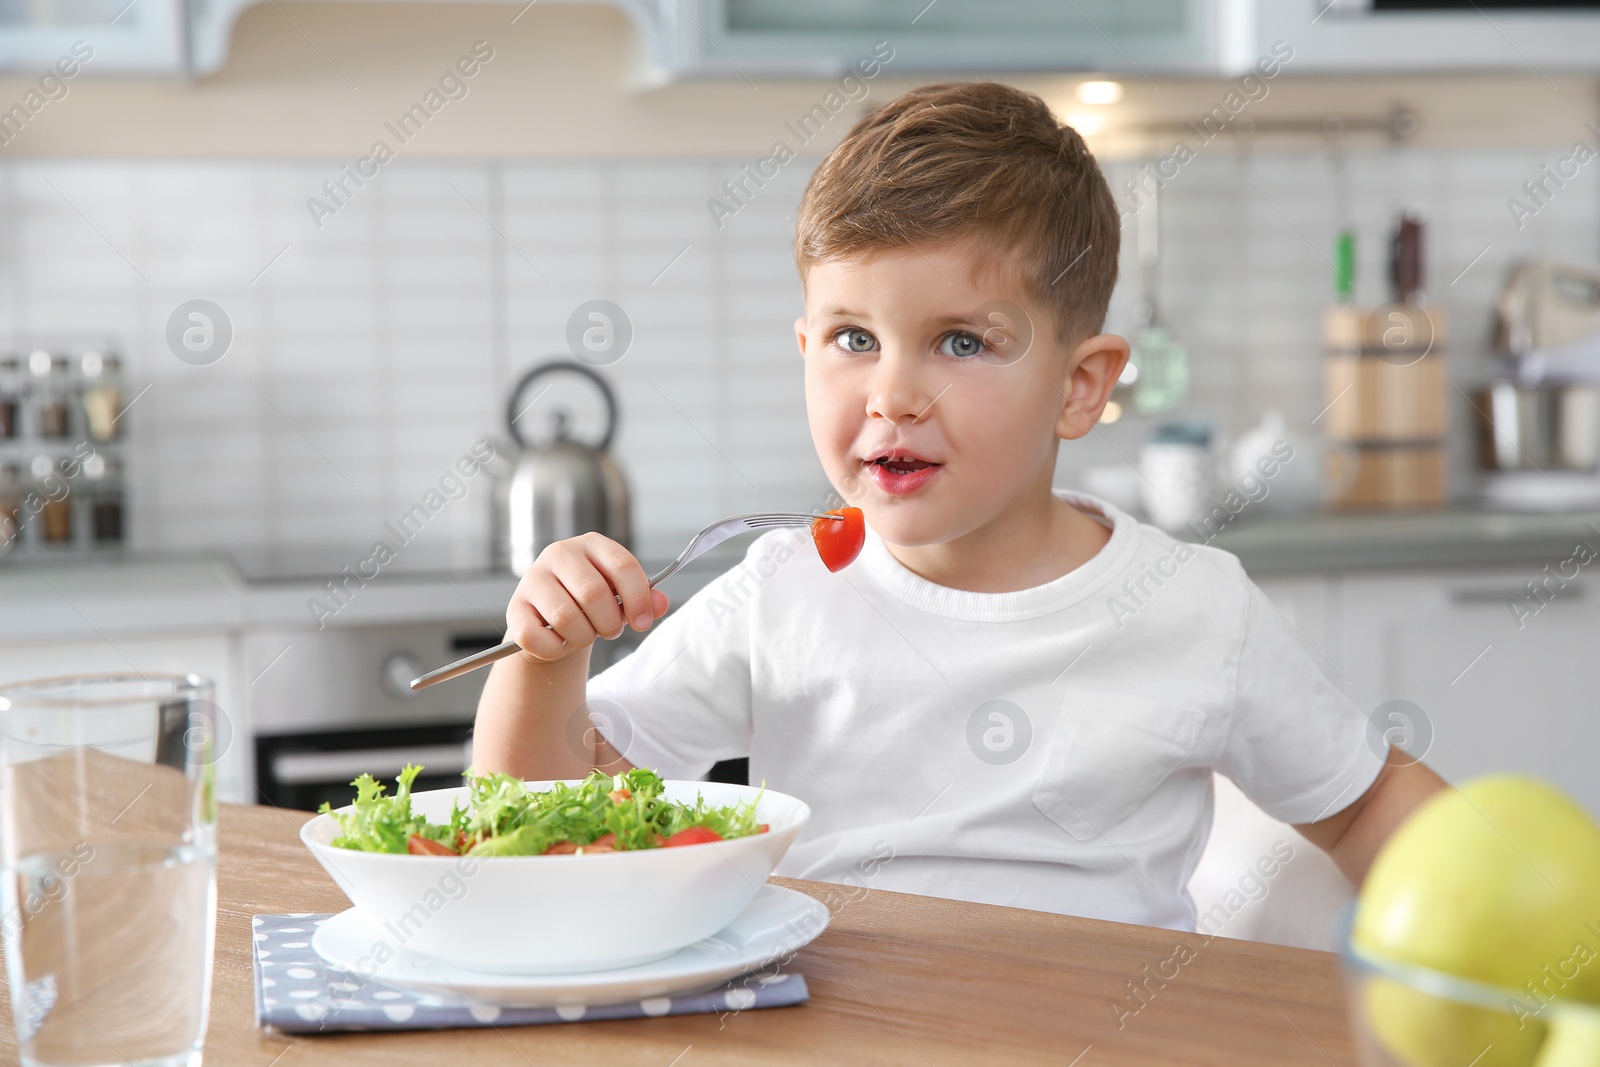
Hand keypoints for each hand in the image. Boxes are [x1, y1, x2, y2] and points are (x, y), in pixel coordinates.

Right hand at [505, 533, 669, 662]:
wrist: (551, 622)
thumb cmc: (591, 606)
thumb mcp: (620, 598)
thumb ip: (644, 600)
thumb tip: (660, 603)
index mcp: (592, 545)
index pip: (623, 565)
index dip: (638, 598)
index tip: (642, 623)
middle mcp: (560, 554)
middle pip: (594, 593)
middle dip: (609, 623)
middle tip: (610, 631)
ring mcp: (533, 579)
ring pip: (565, 617)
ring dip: (583, 637)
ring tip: (584, 635)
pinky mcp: (515, 608)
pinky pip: (537, 638)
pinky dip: (554, 650)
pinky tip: (558, 643)